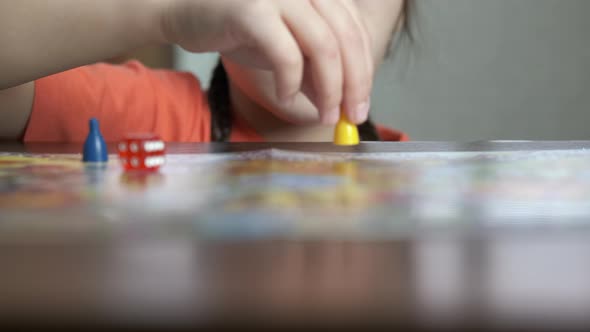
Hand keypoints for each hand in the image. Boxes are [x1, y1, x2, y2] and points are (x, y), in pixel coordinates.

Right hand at [163, 0, 374, 123]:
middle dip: (354, 84)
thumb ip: (316, 70)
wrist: (183, 11)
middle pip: (346, 38)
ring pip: (323, 46)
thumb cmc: (238, 27)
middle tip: (351, 117)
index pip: (354, 30)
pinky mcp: (253, 9)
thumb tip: (346, 102)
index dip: (364, 70)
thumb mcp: (287, 48)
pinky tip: (286, 99)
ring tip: (325, 116)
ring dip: (330, 89)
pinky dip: (291, 84)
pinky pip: (286, 54)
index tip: (360, 105)